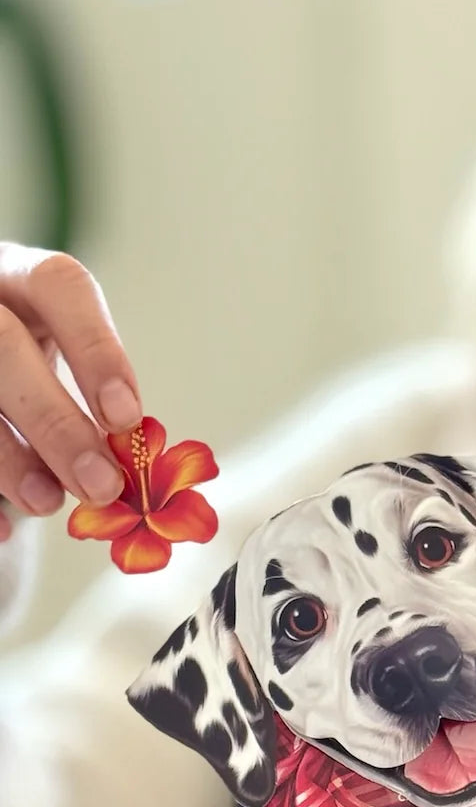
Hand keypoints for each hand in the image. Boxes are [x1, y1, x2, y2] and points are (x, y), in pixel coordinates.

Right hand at [0, 243, 140, 542]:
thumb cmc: (26, 362)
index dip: (96, 351)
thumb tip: (131, 464)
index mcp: (20, 277)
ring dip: (7, 456)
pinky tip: (2, 529)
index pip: (60, 287)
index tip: (126, 418)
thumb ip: (95, 399)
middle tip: (100, 485)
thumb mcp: (58, 359)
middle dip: (54, 422)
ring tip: (47, 502)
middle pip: (4, 346)